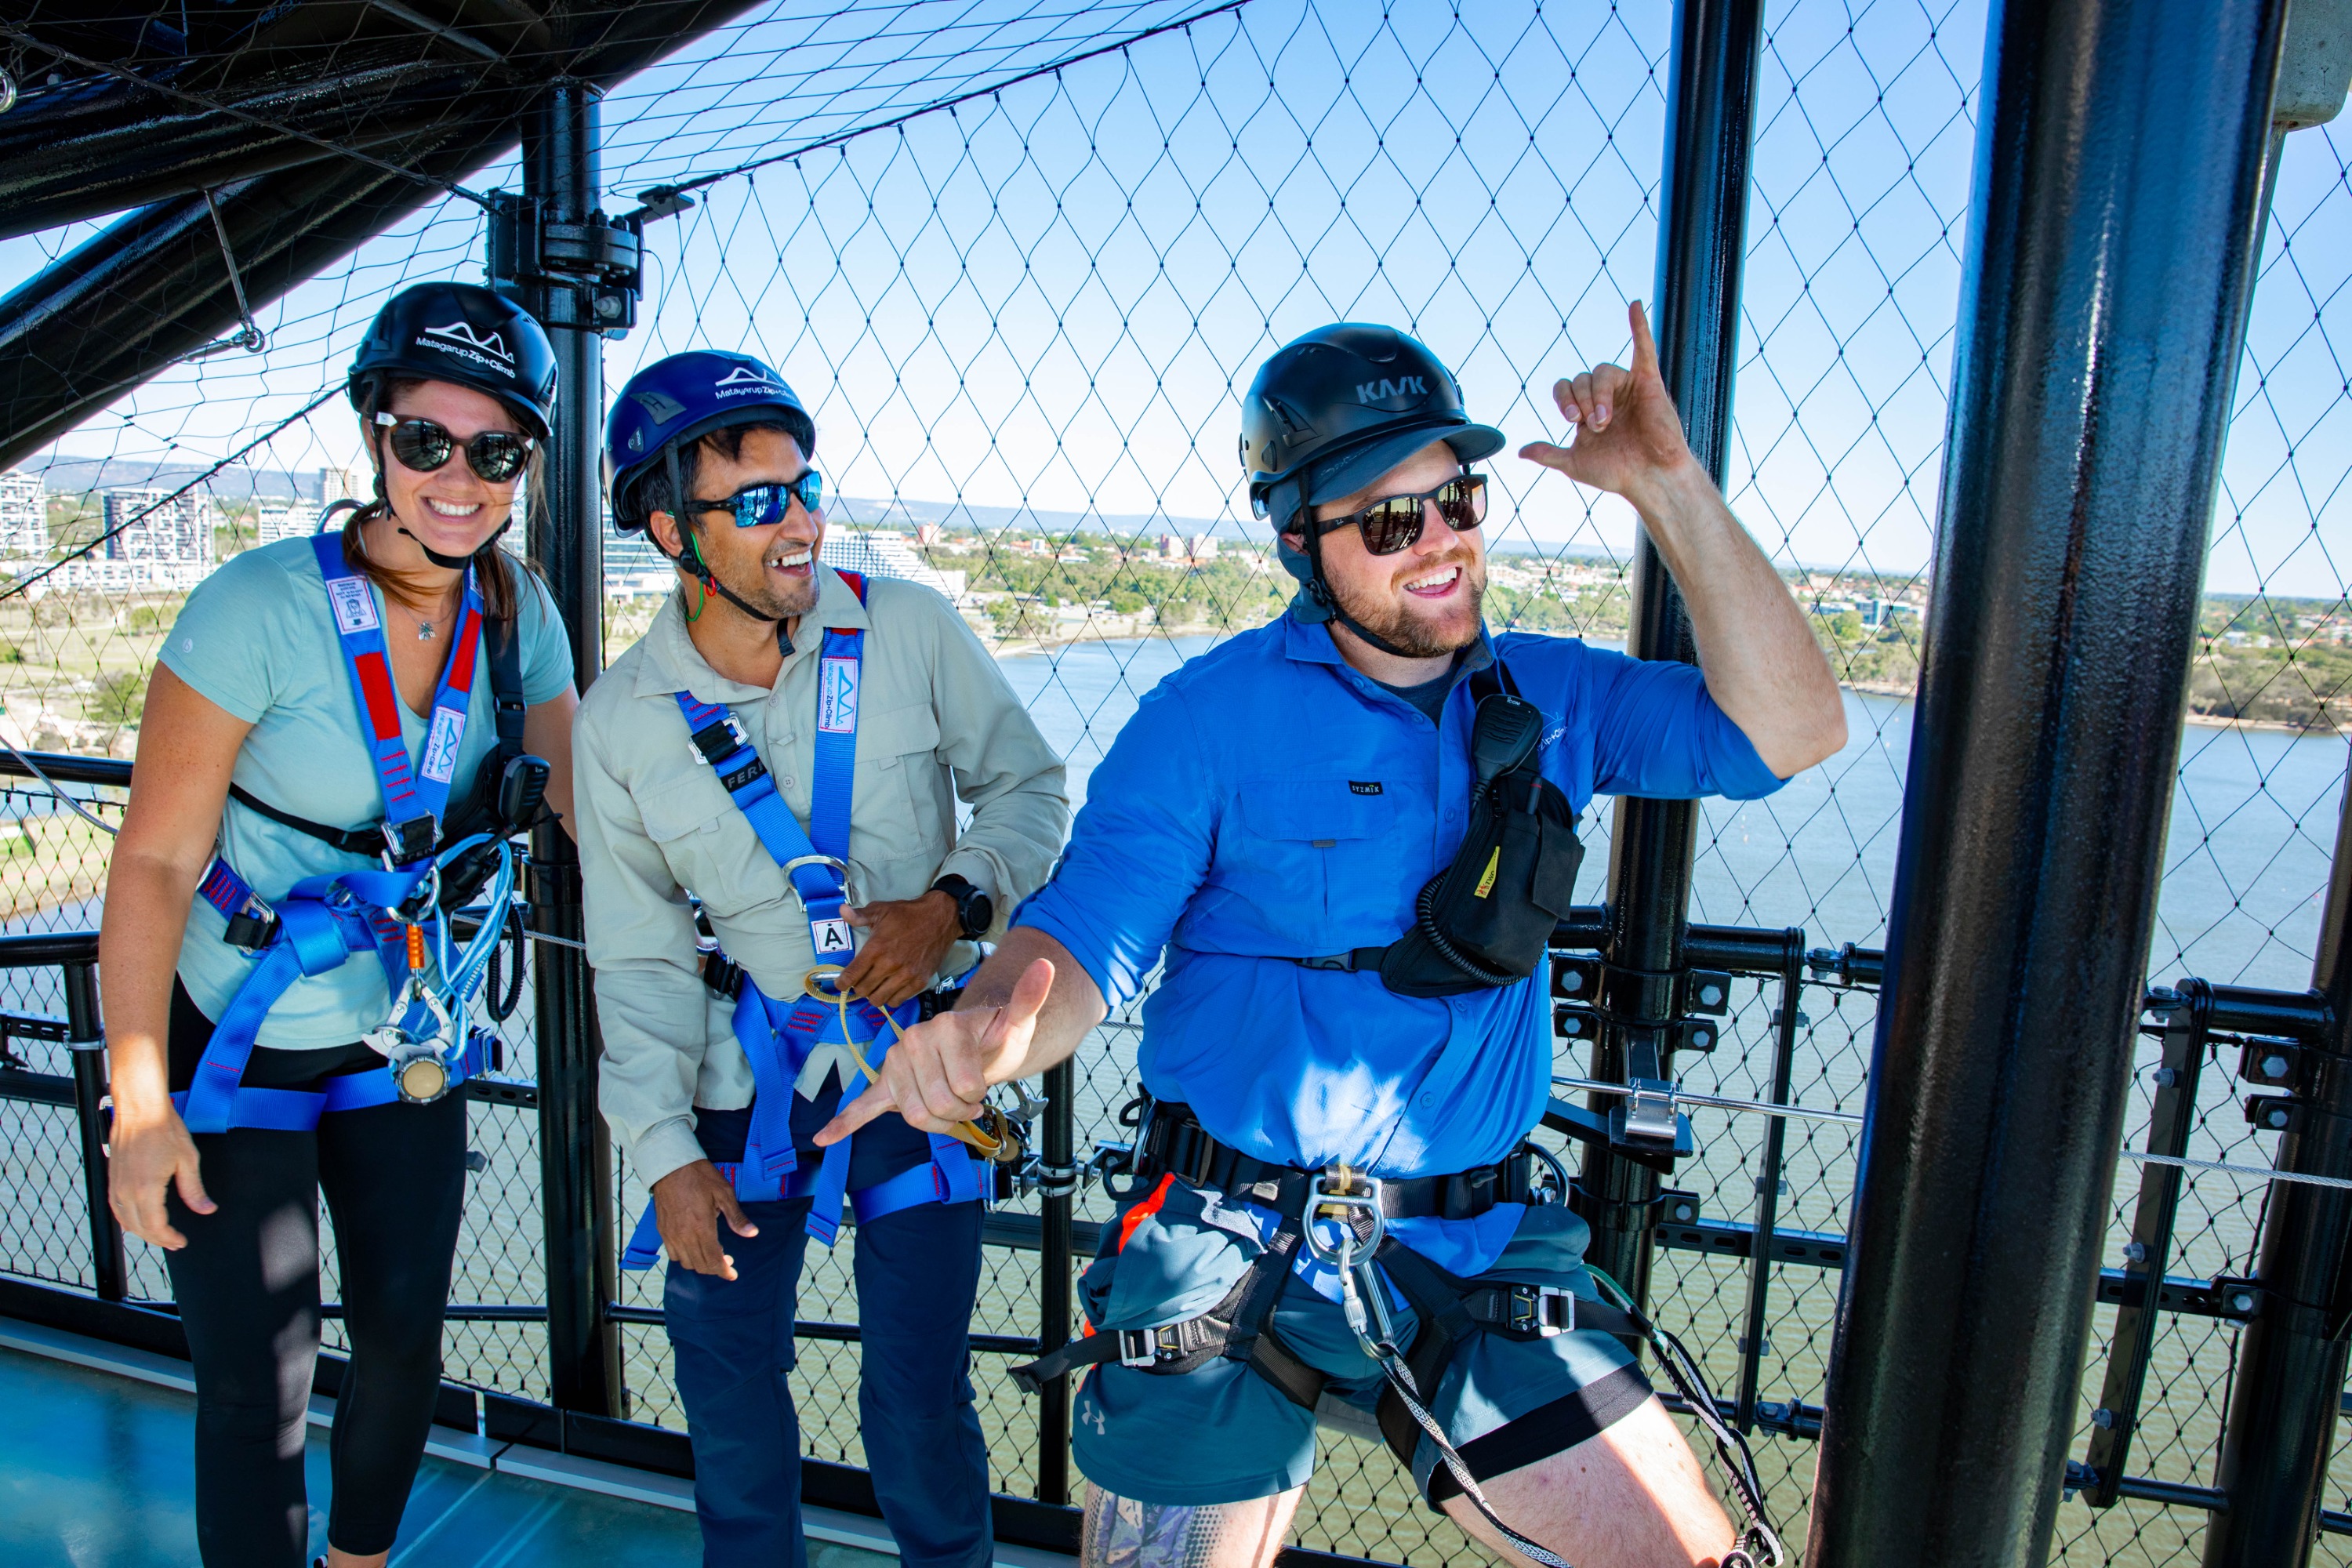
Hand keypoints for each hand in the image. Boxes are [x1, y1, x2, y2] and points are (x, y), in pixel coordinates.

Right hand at [108, 1103, 212, 1249]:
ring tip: (159, 1235)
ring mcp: (116, 1185)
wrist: (140, 1108)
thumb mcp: (188, 1160)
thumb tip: (206, 1209)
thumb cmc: (164, 1128)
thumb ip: (194, 1190)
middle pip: (139, 1228)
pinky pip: (116, 1208)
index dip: (168, 1238)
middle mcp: (127, 1191)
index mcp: (146, 1189)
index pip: (156, 1226)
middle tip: (173, 1242)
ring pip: (125, 1220)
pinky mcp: (111, 1179)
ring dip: (141, 1231)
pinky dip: (127, 1219)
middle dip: (157, 1238)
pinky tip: (137, 1220)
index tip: (180, 1241)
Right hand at [652, 1159, 759, 1279]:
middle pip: (700, 1265)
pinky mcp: (663, 1230)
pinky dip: (685, 1257)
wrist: (671, 1165)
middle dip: (715, 1268)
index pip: (713, 1260)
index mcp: (702, 1227)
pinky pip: (673, 1254)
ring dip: (700, 1264)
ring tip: (711, 1253)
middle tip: (726, 1260)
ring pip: (686, 1262)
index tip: (732, 1275)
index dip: (724, 1271)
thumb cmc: (699, 1176)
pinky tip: (694, 1248)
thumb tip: (751, 1233)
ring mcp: (671, 1234)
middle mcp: (684, 1235)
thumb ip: (737, 1217)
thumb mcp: (724, 1193)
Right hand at [817, 956, 1054, 1144]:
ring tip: (950, 1105)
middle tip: (970, 1098)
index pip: (963, 1088)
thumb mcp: (1017, 1022)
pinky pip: (862, 1106)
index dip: (979, 1094)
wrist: (975, 1043)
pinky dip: (844, 1124)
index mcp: (942, 1028)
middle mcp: (911, 1041)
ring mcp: (895, 1063)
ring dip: (938, 1122)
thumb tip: (1046, 967)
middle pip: (937, 1106)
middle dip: (960, 1111)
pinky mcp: (886, 1083)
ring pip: (914, 1117)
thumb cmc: (994, 1038)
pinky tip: (826, 1137)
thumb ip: (1029, 998)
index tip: (984, 1084)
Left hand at [838, 890, 962, 1007]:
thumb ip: (859, 915)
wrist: (940, 918)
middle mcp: (889, 965)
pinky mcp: (919, 982)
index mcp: (876, 948)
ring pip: (878, 999)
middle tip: (861, 980)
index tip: (841, 984)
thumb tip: (842, 911)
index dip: (842, 983)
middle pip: (863, 990)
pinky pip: (897, 1001)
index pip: (852, 975)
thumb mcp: (881, 910)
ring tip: (875, 986)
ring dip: (873, 994)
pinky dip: (890, 997)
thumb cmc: (908, 914)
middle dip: (858, 987)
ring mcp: (905, 975)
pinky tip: (890, 988)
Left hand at [1518, 300, 1698, 509]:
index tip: (1572, 420)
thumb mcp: (1574, 463)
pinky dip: (1639, 327)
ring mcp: (1627, 387)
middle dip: (1583, 401)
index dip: (1564, 399)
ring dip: (1599, 395)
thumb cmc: (1618, 471)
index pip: (1565, 387)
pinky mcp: (1649, 383)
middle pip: (1582, 378)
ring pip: (1603, 370)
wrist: (1650, 479)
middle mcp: (1606, 395)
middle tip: (1594, 425)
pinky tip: (1633, 306)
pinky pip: (1644, 349)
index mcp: (1588, 410)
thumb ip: (1548, 453)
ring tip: (1605, 421)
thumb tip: (1521, 451)